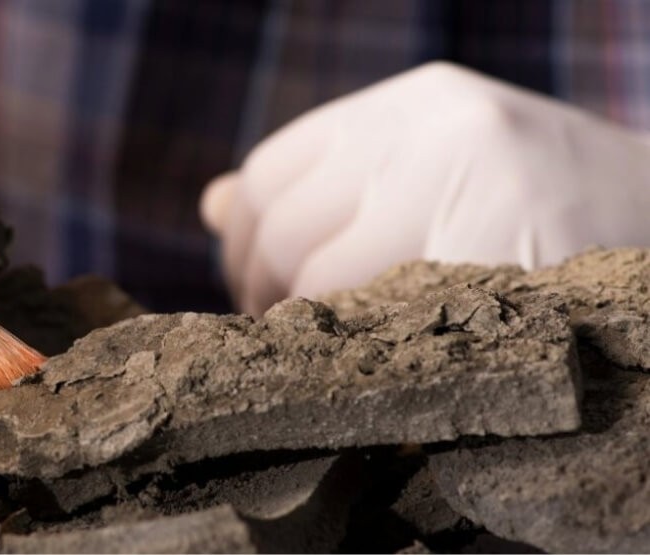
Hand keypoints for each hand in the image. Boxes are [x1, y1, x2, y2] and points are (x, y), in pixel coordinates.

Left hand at [201, 61, 649, 315]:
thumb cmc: (536, 203)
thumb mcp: (431, 164)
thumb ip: (328, 181)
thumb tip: (214, 205)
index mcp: (415, 104)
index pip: (270, 173)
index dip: (242, 242)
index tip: (253, 287)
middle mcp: (440, 133)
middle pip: (285, 229)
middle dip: (263, 295)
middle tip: (279, 336)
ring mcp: (477, 191)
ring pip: (325, 284)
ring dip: (306, 332)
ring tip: (329, 354)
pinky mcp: (512, 259)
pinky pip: (391, 324)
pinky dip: (365, 354)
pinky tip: (377, 368)